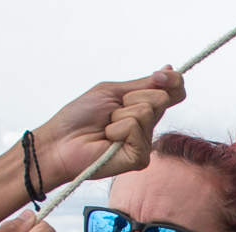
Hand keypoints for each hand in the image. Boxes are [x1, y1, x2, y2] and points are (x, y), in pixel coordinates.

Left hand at [32, 68, 185, 184]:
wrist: (61, 141)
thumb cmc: (80, 116)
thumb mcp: (112, 91)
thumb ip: (142, 84)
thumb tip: (168, 69)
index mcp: (143, 107)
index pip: (174, 92)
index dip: (172, 81)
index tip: (159, 75)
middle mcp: (148, 125)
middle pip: (160, 98)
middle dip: (132, 98)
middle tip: (112, 111)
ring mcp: (145, 142)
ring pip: (145, 112)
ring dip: (119, 115)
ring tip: (106, 127)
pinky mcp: (140, 157)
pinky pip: (135, 129)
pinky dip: (117, 129)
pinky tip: (108, 140)